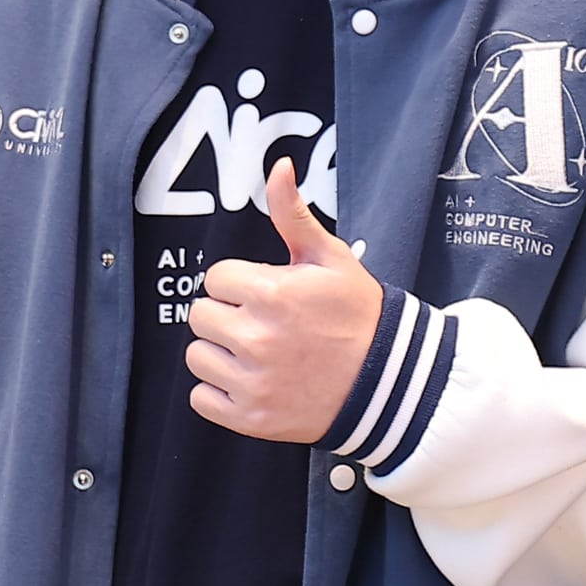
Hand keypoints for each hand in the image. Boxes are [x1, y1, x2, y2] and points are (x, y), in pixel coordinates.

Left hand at [187, 160, 385, 444]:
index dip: (240, 283)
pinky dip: (221, 391)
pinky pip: (202, 398)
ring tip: (259, 352)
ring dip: (221, 352)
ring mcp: (252, 382)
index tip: (266, 293)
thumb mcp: (330, 258)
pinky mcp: (250, 418)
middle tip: (264, 322)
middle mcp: (256, 339)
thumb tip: (279, 167)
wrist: (388, 382)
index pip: (215, 278)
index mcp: (271, 293)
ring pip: (197, 356)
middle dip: (228, 314)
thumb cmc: (357, 315)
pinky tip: (252, 380)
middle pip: (201, 315)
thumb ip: (293, 214)